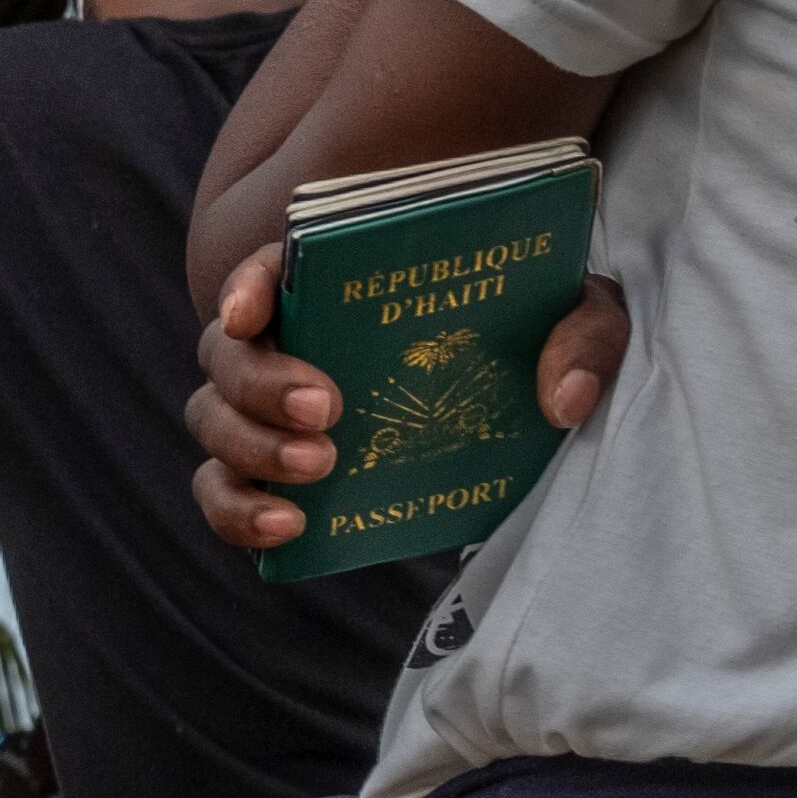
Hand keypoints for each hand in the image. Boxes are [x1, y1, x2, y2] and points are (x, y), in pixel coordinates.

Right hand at [190, 248, 626, 551]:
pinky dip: (238, 513)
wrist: (509, 399)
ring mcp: (268, 410)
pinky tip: (286, 527)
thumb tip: (562, 397)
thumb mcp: (575, 312)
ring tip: (319, 471)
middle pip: (227, 354)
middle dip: (262, 386)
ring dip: (250, 450)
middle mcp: (287, 341)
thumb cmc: (530, 332)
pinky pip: (221, 492)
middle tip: (328, 413)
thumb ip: (584, 332)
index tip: (251, 314)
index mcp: (338, 281)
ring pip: (212, 422)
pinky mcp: (270, 472)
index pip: (267, 269)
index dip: (244, 287)